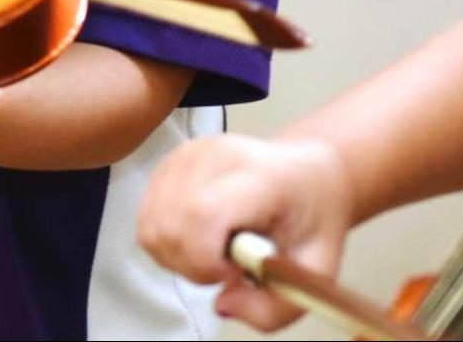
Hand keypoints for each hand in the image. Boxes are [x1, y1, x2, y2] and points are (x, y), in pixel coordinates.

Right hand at [136, 133, 353, 332]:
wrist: (306, 173)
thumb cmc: (311, 218)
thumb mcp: (315, 274)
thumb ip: (275, 308)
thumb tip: (222, 303)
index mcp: (262, 176)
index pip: (203, 213)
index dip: (206, 258)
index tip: (235, 270)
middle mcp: (218, 155)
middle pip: (170, 225)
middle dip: (194, 266)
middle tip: (229, 264)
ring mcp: (188, 155)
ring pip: (151, 226)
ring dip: (178, 256)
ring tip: (215, 250)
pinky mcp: (169, 162)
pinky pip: (147, 219)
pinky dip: (168, 241)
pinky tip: (200, 237)